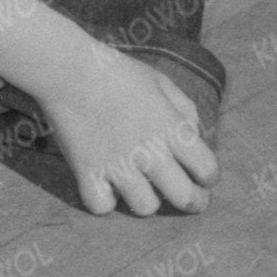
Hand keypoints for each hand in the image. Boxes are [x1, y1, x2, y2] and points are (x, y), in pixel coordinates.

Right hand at [37, 48, 217, 218]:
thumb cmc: (118, 72)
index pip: (207, 170)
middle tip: (186, 198)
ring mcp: (117, 164)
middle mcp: (150, 152)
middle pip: (185, 197)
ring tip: (138, 188)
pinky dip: (104, 201)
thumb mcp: (162, 83)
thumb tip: (194, 138)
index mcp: (173, 129)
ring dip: (146, 200)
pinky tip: (104, 187)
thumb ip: (185, 111)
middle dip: (193, 201)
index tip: (200, 176)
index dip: (208, 177)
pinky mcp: (86, 170)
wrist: (69, 69)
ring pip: (145, 208)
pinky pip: (101, 206)